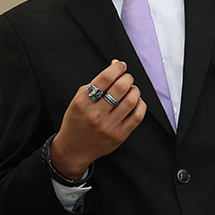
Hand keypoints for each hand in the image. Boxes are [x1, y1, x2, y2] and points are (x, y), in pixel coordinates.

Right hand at [49, 60, 145, 178]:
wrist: (74, 149)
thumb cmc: (76, 121)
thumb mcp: (78, 100)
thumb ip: (96, 83)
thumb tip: (115, 65)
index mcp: (83, 102)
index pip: (105, 78)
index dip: (117, 68)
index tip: (120, 65)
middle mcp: (96, 114)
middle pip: (120, 87)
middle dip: (127, 77)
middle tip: (126, 77)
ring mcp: (108, 126)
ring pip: (130, 101)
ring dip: (134, 90)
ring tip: (131, 89)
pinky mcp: (119, 135)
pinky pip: (137, 116)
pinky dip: (140, 105)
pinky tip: (136, 102)